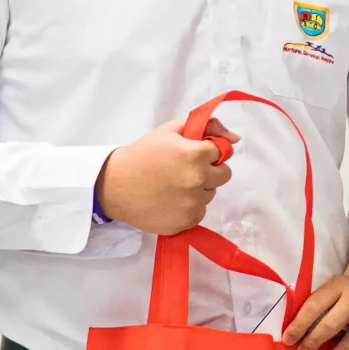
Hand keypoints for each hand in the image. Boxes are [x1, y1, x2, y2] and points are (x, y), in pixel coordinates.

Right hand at [95, 115, 236, 234]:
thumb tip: (235, 139)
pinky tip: (170, 200)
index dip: (208, 151)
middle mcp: (199, 180)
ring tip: (173, 186)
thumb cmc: (142, 154)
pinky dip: (189, 207)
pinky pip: (199, 212)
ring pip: (211, 194)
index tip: (193, 154)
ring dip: (199, 190)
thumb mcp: (171, 130)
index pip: (222, 152)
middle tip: (185, 170)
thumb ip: (206, 127)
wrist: (113, 185)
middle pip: (223, 175)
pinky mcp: (186, 222)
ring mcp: (193, 203)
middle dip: (209, 170)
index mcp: (196, 154)